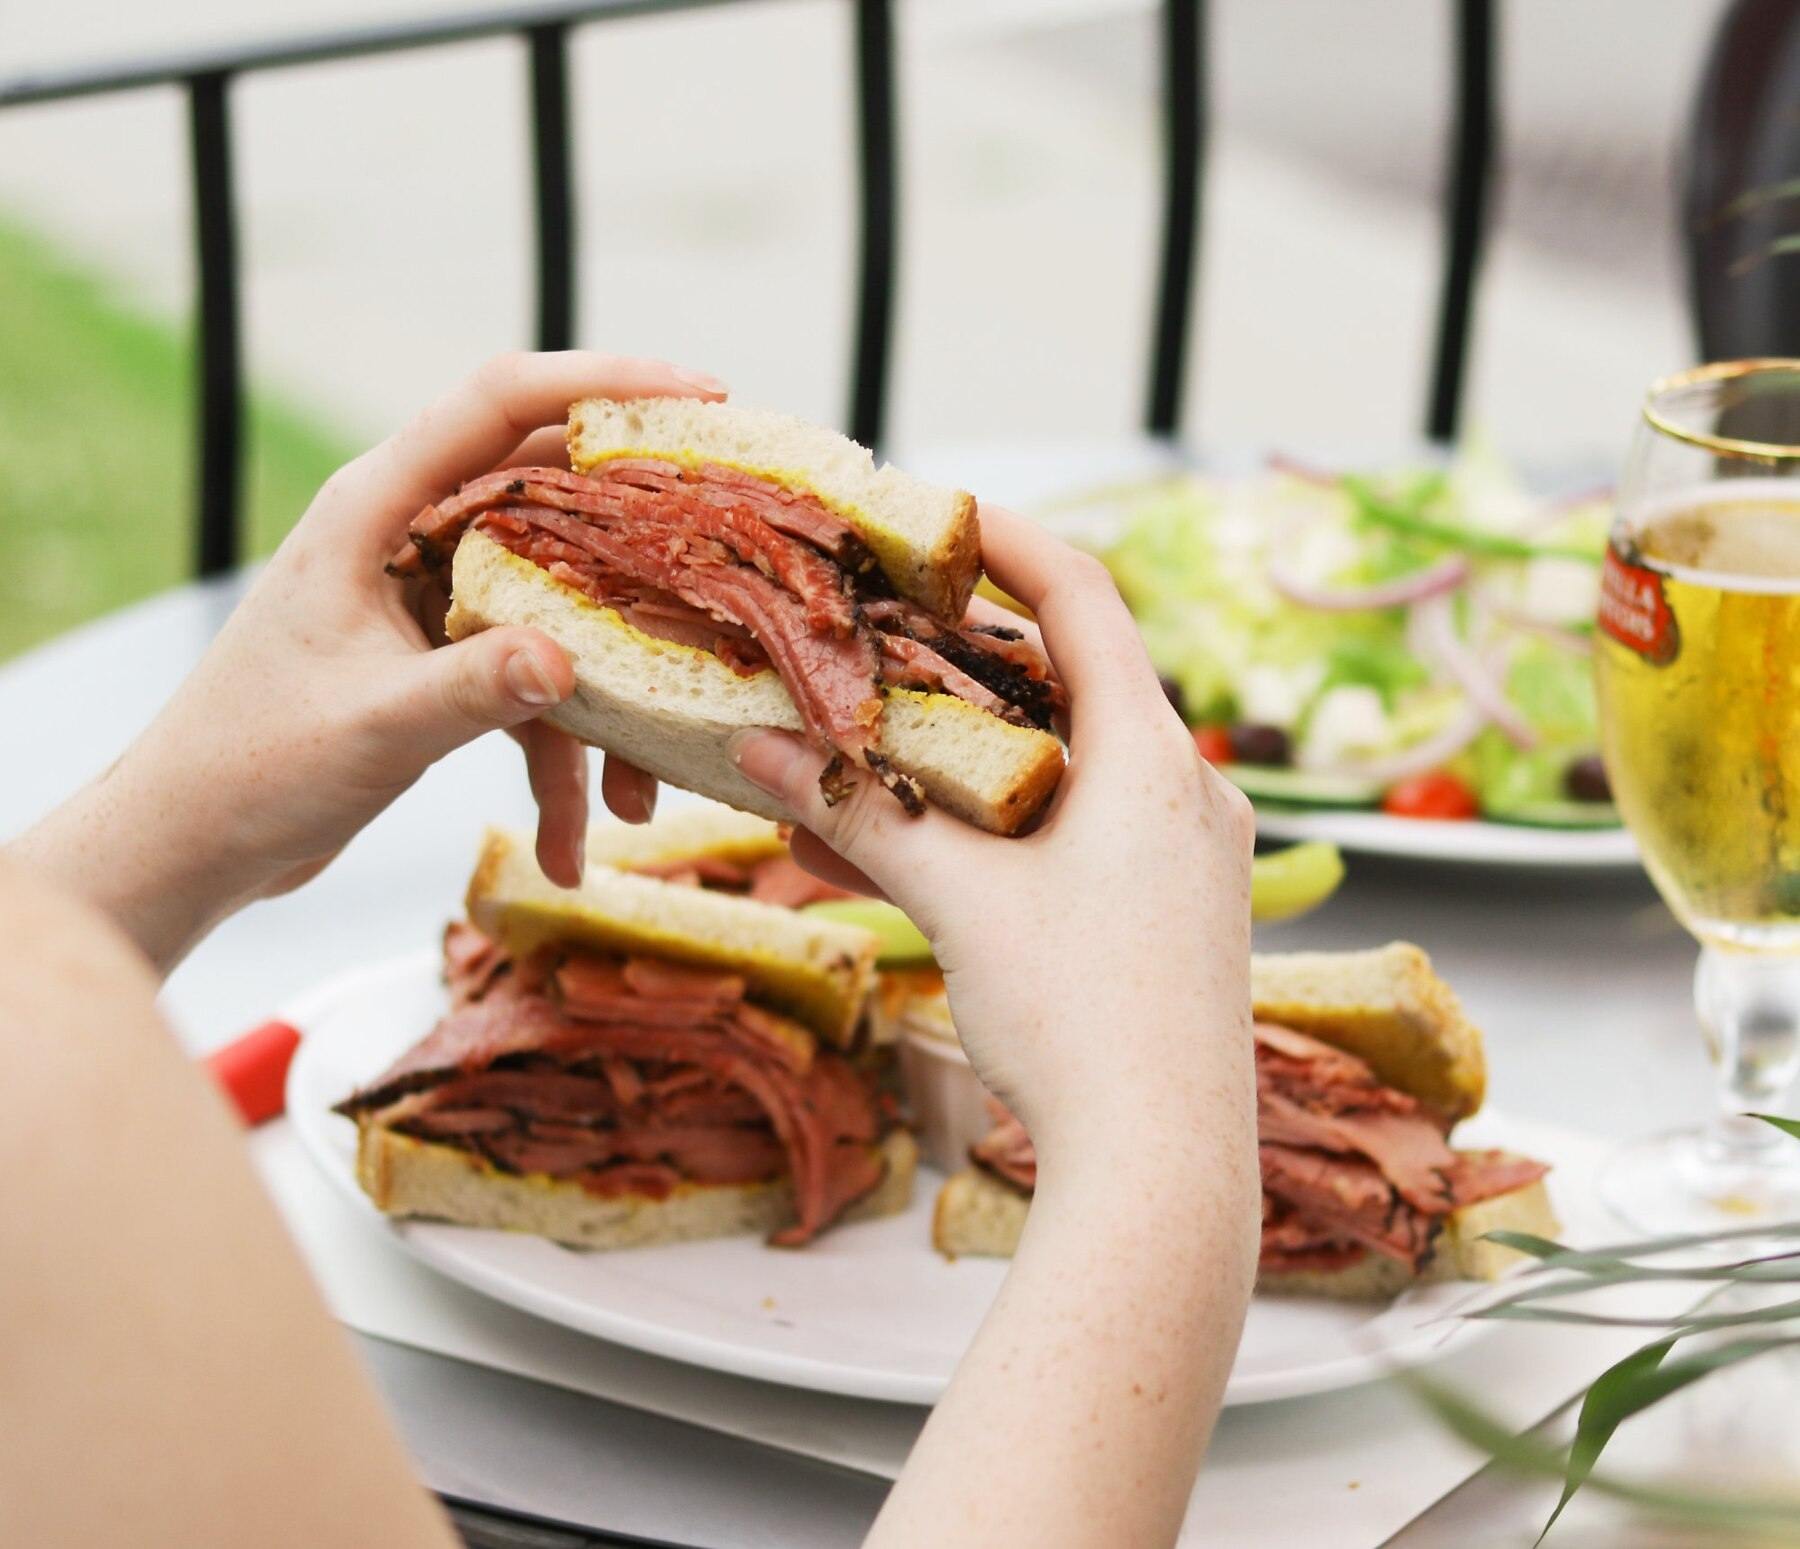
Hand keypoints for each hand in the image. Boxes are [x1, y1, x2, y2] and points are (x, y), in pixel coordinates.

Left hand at [9, 351, 722, 971]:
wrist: (191, 843)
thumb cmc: (248, 766)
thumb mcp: (371, 725)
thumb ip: (470, 689)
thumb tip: (567, 663)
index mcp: (374, 510)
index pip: (500, 404)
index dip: (604, 382)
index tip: (701, 395)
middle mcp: (410, 538)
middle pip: (555, 500)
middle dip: (643, 541)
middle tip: (732, 549)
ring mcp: (431, 602)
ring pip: (556, 608)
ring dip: (606, 696)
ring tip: (644, 790)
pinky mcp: (443, 663)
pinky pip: (531, 686)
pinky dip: (561, 759)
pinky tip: (577, 838)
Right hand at [728, 504, 1255, 1158]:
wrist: (1161, 1172)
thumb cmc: (1080, 1023)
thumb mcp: (959, 903)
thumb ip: (858, 816)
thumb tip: (756, 749)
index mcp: (1153, 758)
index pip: (1084, 599)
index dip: (1009, 542)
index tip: (937, 515)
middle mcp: (1185, 792)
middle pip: (1065, 684)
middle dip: (957, 666)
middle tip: (873, 640)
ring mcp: (1182, 856)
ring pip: (1056, 770)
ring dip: (958, 762)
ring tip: (860, 753)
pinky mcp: (1165, 912)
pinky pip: (1069, 838)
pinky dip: (989, 830)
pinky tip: (897, 849)